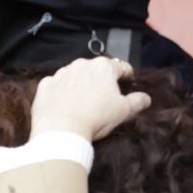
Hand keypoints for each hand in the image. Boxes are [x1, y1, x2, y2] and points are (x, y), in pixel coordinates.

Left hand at [28, 56, 150, 142]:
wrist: (61, 129)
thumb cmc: (97, 117)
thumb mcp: (123, 111)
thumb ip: (136, 102)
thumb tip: (146, 98)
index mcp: (103, 67)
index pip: (121, 67)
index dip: (126, 75)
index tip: (128, 83)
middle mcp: (81, 64)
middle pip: (96, 69)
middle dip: (101, 80)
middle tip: (105, 98)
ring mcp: (61, 73)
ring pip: (75, 75)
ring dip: (80, 84)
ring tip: (83, 103)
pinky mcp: (46, 84)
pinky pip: (57, 85)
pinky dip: (62, 92)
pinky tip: (64, 105)